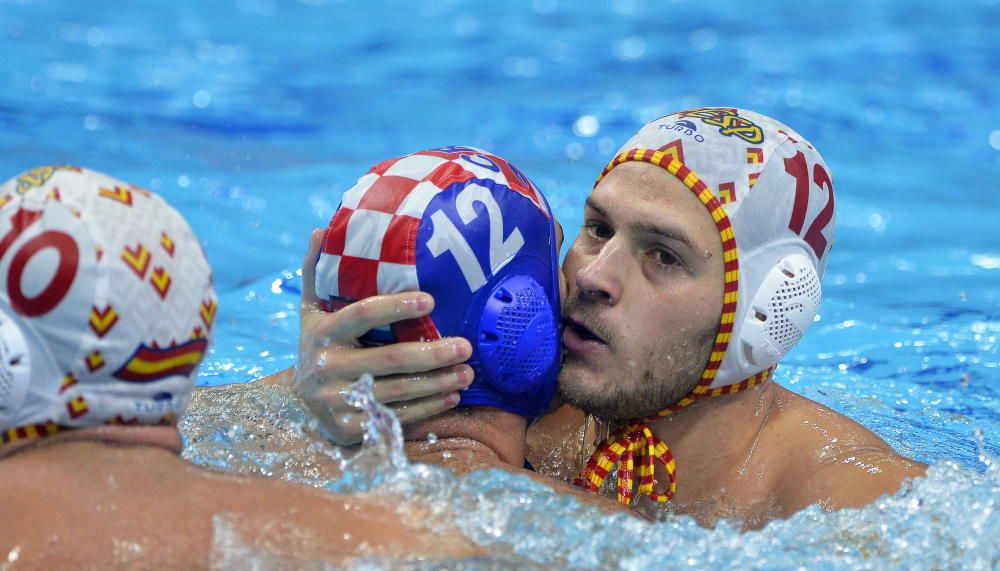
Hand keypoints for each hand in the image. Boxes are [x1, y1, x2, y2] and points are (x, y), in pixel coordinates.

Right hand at [293, 229, 473, 445]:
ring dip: (439, 382)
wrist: (301, 400)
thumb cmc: (321, 343)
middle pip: (390, 359)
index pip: (363, 314)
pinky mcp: (349, 429)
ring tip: (468, 371)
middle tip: (466, 345)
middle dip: (433, 352)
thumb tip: (318, 229)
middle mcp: (327, 367)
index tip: (431, 300)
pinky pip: (396, 417)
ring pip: (399, 391)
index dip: (396, 307)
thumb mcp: (312, 310)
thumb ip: (316, 272)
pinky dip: (429, 407)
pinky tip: (452, 395)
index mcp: (322, 332)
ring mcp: (337, 401)